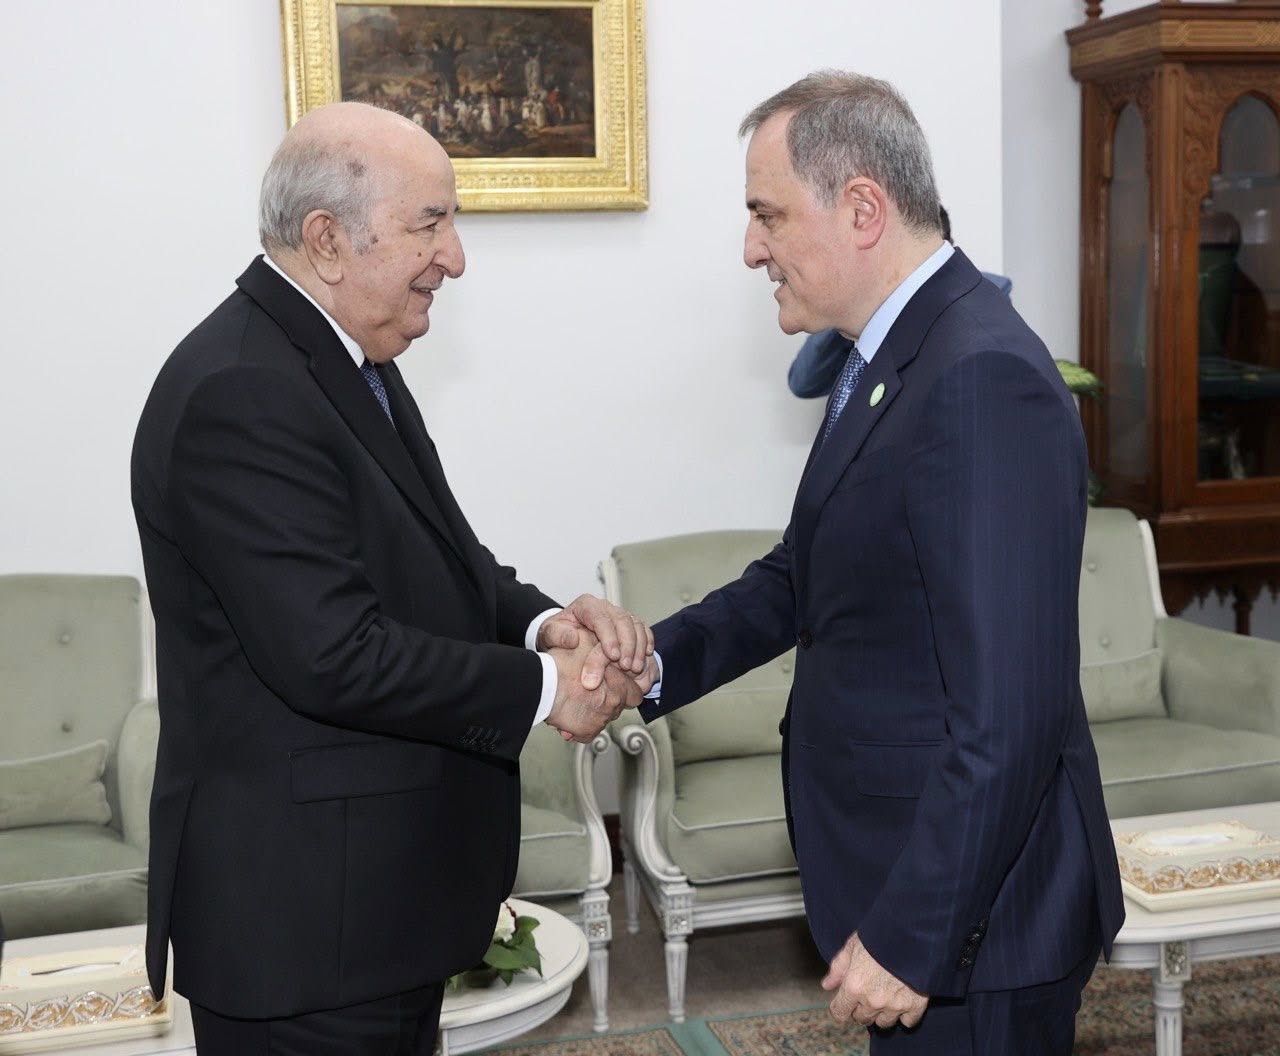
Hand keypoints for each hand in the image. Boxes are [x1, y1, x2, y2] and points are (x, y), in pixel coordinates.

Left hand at [536, 595, 652, 681]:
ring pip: (635, 624)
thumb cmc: (557, 635)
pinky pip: (643, 628)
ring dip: (638, 646)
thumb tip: (573, 639)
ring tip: (635, 667)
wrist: (564, 635)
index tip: (612, 656)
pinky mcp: (628, 624)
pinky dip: (647, 641)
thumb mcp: (548, 634)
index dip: (609, 636)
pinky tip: (646, 656)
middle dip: (627, 644)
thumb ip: (556, 635)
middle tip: (626, 666)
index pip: (601, 617)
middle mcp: (605, 607)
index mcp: (586, 605)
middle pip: (622, 620)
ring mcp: (618, 614)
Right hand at [545, 637, 643, 743]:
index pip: (636, 695)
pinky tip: (570, 716)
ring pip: (602, 720)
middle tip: (590, 694)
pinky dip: (580, 727)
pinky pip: (588, 733)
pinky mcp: (587, 731)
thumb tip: (609, 651)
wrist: (542, 683)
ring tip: (576, 703)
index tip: (616, 689)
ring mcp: (601, 719)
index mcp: (619, 684)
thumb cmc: (562, 663)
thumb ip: (603, 650)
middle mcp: (614, 703)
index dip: (626, 691)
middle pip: (618, 708)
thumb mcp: (589, 644)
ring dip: (593, 713)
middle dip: (607, 702)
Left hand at [822, 932, 927, 1030]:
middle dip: (861, 1008)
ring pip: (884, 1023)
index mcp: (854, 986)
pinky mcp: (915, 1005)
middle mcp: (872, 1000)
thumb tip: (827, 985)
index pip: (840, 1012)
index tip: (845, 1002)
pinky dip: (905, 1014)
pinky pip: (907, 1022)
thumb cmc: (879, 936)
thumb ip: (838, 968)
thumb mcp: (852, 946)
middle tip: (868, 992)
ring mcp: (894, 1005)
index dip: (840, 1008)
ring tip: (885, 995)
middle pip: (862, 1019)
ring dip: (882, 1013)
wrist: (911, 933)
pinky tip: (903, 999)